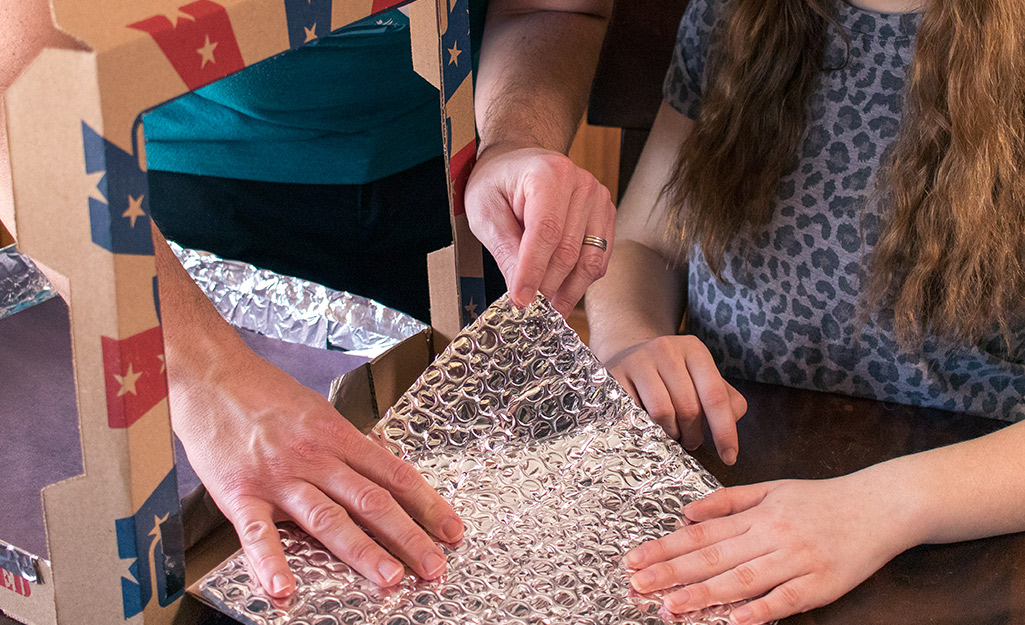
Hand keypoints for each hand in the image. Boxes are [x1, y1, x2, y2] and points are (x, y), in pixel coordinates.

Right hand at [170, 345, 462, 597]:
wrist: (209, 374)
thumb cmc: (261, 392)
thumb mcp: (317, 411)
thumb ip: (347, 443)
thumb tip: (382, 462)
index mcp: (338, 436)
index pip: (394, 474)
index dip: (427, 504)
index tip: (451, 530)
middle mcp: (315, 456)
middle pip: (371, 500)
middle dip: (408, 536)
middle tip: (434, 566)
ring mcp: (279, 476)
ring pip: (328, 518)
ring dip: (361, 551)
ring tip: (388, 578)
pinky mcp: (239, 491)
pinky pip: (257, 533)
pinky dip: (271, 563)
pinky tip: (284, 590)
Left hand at [464, 143, 615, 316]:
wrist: (518, 160)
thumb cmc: (499, 181)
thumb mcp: (485, 211)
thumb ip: (504, 249)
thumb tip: (520, 289)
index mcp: (549, 175)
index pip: (545, 233)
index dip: (533, 272)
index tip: (522, 301)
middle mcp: (581, 185)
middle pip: (568, 251)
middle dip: (547, 287)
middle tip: (529, 310)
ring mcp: (598, 200)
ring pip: (589, 261)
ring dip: (567, 290)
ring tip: (546, 307)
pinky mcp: (605, 216)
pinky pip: (599, 259)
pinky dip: (580, 281)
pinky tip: (561, 290)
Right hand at [605, 335, 745, 463]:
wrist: (627, 354)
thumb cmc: (671, 376)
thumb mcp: (702, 379)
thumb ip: (726, 400)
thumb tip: (730, 423)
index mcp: (694, 350)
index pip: (716, 396)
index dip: (724, 431)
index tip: (729, 457)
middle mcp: (667, 349)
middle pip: (689, 407)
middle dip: (694, 434)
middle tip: (690, 441)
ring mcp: (639, 360)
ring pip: (663, 413)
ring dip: (670, 434)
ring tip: (671, 434)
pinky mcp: (615, 374)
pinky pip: (635, 413)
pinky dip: (645, 428)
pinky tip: (648, 426)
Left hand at [624, 477, 915, 623]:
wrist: (880, 505)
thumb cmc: (821, 500)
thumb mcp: (771, 489)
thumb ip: (727, 501)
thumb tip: (687, 513)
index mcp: (756, 514)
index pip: (700, 533)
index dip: (665, 547)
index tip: (634, 559)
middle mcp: (771, 535)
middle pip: (714, 557)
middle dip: (672, 572)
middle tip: (638, 585)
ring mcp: (796, 560)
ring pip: (743, 579)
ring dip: (704, 595)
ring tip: (671, 607)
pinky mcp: (821, 584)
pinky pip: (785, 600)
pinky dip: (759, 611)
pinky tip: (733, 620)